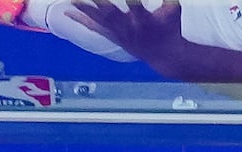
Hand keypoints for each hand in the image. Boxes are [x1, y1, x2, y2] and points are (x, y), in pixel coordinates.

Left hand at [62, 0, 189, 73]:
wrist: (165, 56)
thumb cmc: (170, 28)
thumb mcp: (174, 9)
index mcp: (145, 21)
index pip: (135, 6)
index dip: (130, 0)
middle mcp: (129, 28)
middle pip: (110, 13)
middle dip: (98, 2)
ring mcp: (119, 33)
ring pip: (98, 19)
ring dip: (83, 7)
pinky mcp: (113, 36)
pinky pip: (94, 27)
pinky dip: (80, 19)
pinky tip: (67, 12)